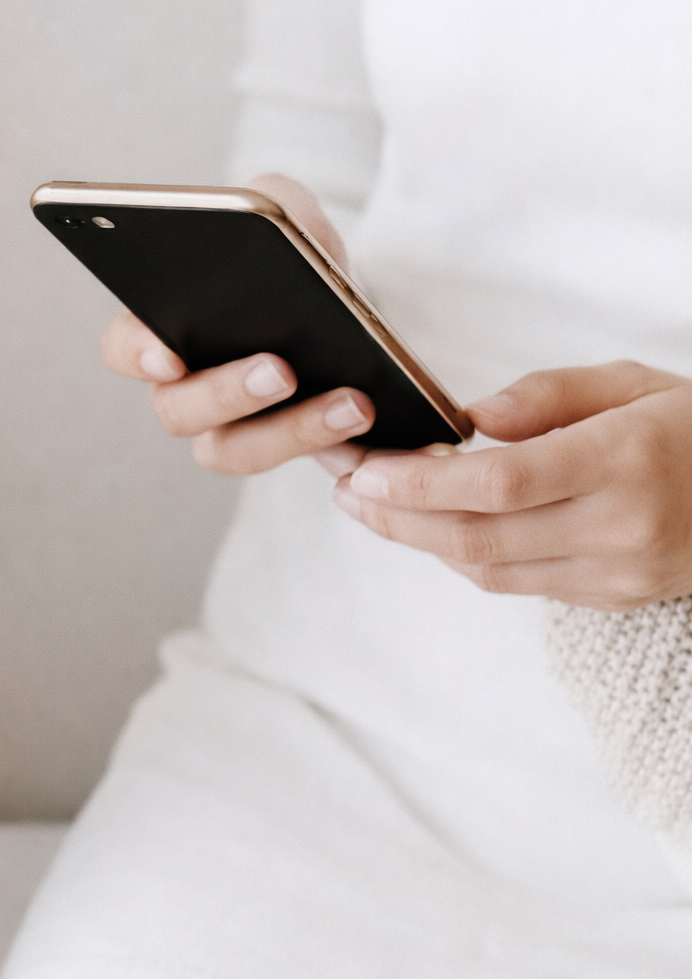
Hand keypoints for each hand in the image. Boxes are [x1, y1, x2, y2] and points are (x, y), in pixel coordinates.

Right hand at [100, 173, 375, 475]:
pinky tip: (372, 416)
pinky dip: (332, 445)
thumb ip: (270, 204)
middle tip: (280, 370)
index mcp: (161, 327)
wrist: (339, 297)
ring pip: (236, 450)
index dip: (138, 354)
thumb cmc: (289, 252)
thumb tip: (275, 227)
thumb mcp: (283, 209)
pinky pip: (297, 463)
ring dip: (293, 430)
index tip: (168, 356)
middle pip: (179, 411)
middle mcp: (183, 388)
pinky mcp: (286, 448)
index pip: (124, 348)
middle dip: (228, 393)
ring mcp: (231, 428)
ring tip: (353, 403)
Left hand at [333, 361, 691, 609]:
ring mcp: (618, 574)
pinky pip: (520, 582)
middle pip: (480, 536)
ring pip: (491, 570)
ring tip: (371, 506)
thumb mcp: (633, 380)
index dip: (419, 484)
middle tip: (345, 489)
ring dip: (421, 541)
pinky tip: (434, 524)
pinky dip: (467, 553)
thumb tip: (471, 417)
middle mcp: (620, 528)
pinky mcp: (614, 597)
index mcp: (624, 461)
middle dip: (398, 519)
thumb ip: (548, 395)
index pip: (499, 483)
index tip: (363, 471)